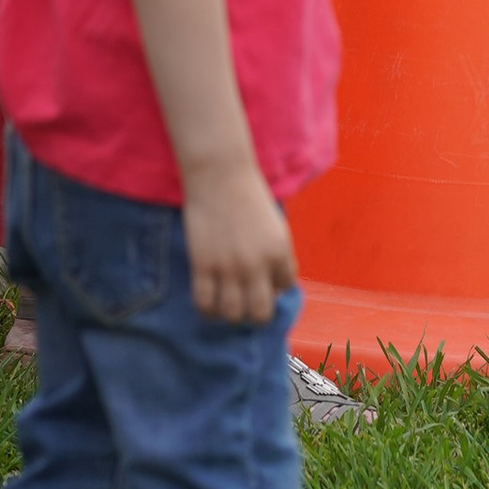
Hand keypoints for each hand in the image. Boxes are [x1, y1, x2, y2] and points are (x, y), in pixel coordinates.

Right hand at [181, 156, 295, 323]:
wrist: (219, 173)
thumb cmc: (248, 194)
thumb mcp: (275, 223)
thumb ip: (277, 254)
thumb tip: (276, 286)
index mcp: (279, 250)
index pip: (285, 286)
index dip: (276, 286)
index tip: (266, 280)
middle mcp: (256, 264)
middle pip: (261, 313)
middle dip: (257, 314)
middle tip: (248, 305)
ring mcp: (228, 267)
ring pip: (233, 314)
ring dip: (231, 314)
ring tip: (227, 304)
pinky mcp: (203, 265)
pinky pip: (205, 304)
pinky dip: (207, 310)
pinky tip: (209, 302)